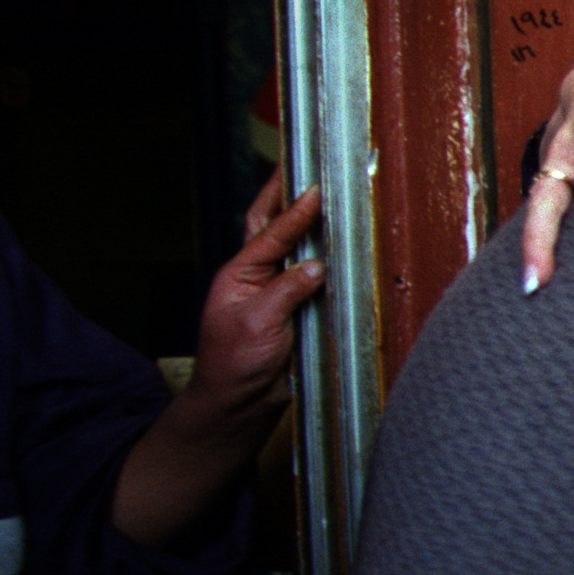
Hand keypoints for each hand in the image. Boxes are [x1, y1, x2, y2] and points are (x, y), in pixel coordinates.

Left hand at [112, 173, 324, 550]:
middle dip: (285, 197)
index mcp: (238, 276)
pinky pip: (312, 279)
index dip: (294, 212)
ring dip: (306, 224)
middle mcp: (257, 278)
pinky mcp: (296, 312)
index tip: (315, 188)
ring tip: (324, 196)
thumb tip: (316, 265)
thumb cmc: (235, 367)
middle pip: (271, 227)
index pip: (270, 234)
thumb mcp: (256, 325)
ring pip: (293, 250)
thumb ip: (287, 291)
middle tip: (303, 168)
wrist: (238, 406)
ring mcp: (276, 294)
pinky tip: (339, 248)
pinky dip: (325, 259)